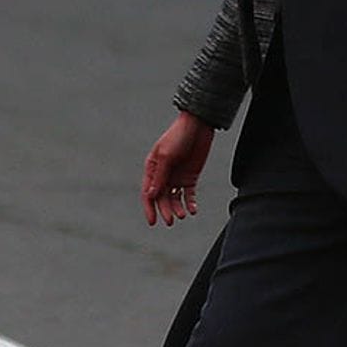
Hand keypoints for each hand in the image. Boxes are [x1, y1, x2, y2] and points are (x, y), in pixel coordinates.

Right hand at [141, 111, 214, 226]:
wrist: (199, 124)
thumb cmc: (179, 136)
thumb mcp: (167, 155)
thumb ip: (159, 176)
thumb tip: (150, 196)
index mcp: (153, 168)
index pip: (148, 193)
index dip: (149, 208)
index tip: (153, 221)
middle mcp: (164, 175)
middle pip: (161, 199)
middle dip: (165, 211)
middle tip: (170, 221)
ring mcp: (177, 177)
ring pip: (175, 199)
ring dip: (177, 209)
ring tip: (183, 215)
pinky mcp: (191, 177)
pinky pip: (189, 195)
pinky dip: (190, 203)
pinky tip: (193, 210)